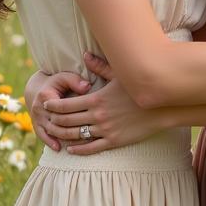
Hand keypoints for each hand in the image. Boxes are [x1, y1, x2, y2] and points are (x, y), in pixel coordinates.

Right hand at [26, 68, 90, 151]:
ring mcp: (36, 118)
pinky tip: (59, 148)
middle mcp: (39, 108)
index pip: (61, 107)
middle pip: (57, 121)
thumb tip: (87, 87)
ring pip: (52, 130)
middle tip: (91, 133)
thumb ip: (75, 81)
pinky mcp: (36, 126)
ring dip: (65, 137)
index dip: (76, 113)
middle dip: (73, 127)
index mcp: (46, 96)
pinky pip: (43, 136)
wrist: (39, 89)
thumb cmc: (57, 83)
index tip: (91, 117)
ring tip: (81, 141)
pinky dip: (50, 142)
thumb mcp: (65, 77)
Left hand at [39, 52, 168, 153]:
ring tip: (54, 133)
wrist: (160, 108)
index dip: (52, 106)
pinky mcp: (114, 141)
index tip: (45, 105)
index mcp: (96, 99)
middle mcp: (97, 116)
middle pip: (66, 121)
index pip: (65, 105)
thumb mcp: (120, 75)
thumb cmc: (139, 89)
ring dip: (61, 135)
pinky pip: (90, 148)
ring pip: (76, 135)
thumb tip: (85, 55)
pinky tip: (70, 149)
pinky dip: (78, 150)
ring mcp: (105, 130)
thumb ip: (100, 66)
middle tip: (46, 120)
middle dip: (53, 121)